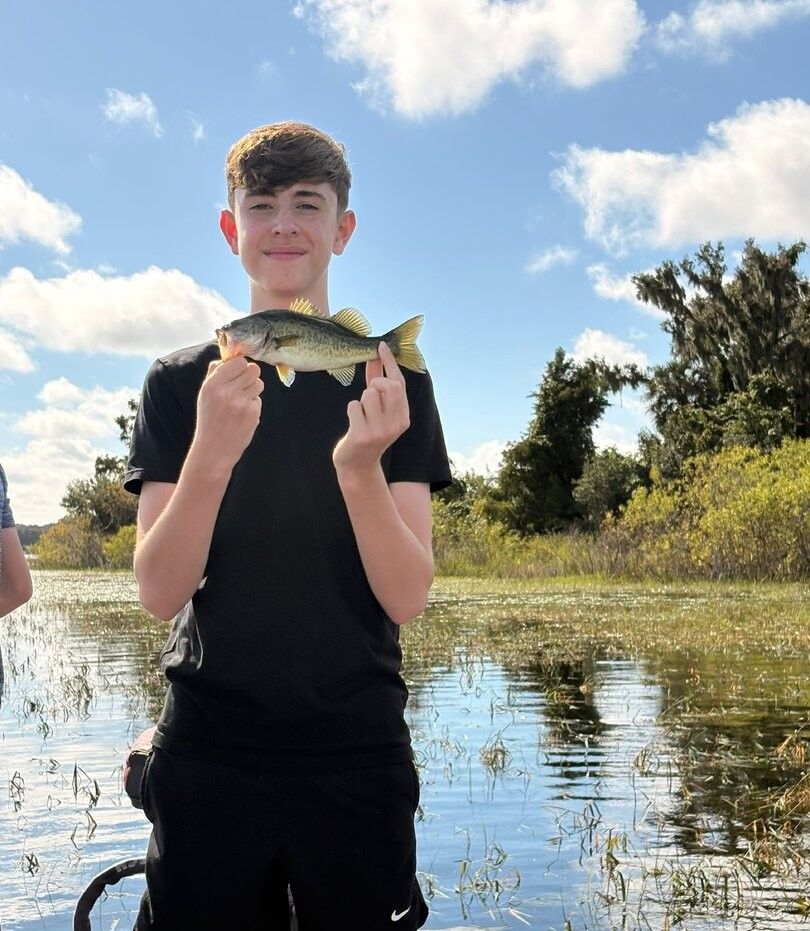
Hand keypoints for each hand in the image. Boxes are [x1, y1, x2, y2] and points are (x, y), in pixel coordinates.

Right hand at [192, 357, 263, 472]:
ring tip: (241, 401)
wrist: (214, 449)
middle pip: (253, 369)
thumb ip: (215, 374)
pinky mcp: (252, 413)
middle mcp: (226, 392)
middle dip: (250, 376)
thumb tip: (227, 357)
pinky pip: (259, 400)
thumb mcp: (204, 394)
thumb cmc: (209, 419)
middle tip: (242, 386)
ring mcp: (241, 403)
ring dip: (253, 390)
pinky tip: (242, 415)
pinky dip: (253, 405)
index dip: (241, 366)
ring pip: (259, 383)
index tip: (237, 373)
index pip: (238, 361)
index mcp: (212, 384)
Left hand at [333, 342, 409, 477]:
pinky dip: (351, 410)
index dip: (390, 362)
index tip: (380, 345)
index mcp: (403, 417)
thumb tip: (374, 358)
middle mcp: (396, 424)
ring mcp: (380, 431)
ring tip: (361, 414)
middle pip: (389, 385)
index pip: (400, 383)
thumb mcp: (377, 410)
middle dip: (375, 382)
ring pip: (369, 394)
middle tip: (369, 392)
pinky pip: (354, 406)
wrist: (358, 465)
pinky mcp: (363, 435)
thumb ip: (377, 384)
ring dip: (361, 400)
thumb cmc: (367, 432)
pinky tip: (354, 423)